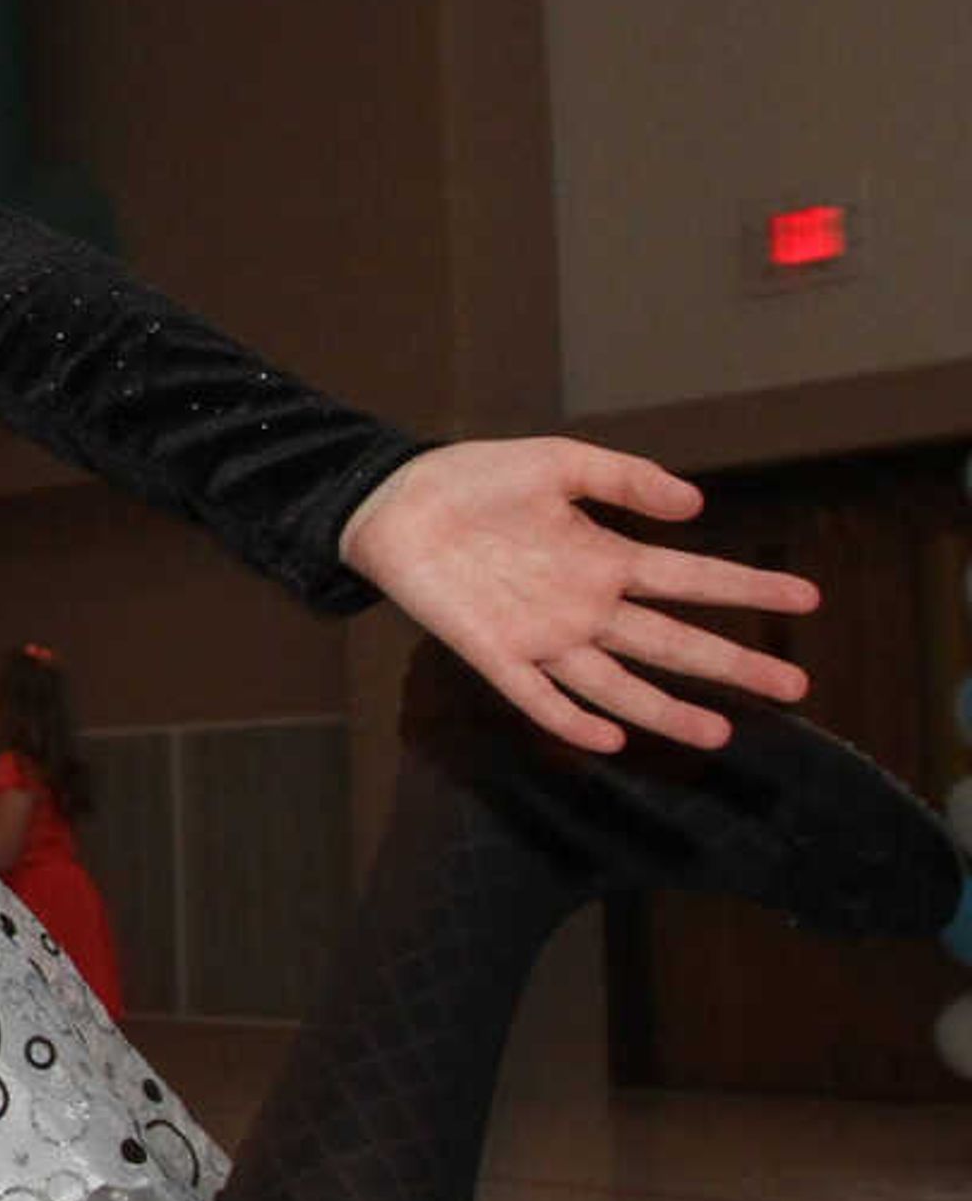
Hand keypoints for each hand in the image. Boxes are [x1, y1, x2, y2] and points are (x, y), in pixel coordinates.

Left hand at [337, 439, 817, 752]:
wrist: (394, 501)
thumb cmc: (475, 479)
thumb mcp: (560, 464)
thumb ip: (625, 479)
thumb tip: (695, 504)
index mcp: (605, 559)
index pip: (692, 580)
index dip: (748, 589)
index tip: (807, 598)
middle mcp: (583, 606)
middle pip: (671, 642)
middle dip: (732, 666)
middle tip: (795, 687)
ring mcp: (540, 634)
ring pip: (616, 683)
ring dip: (666, 708)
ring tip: (721, 732)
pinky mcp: (492, 653)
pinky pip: (537, 696)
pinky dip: (572, 719)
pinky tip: (612, 736)